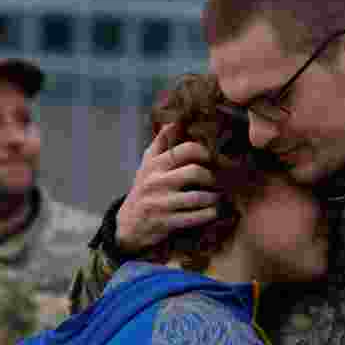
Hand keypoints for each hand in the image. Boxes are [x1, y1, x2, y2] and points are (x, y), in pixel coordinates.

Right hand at [115, 123, 220, 252]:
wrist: (129, 225)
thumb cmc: (145, 190)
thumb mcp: (147, 164)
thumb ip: (161, 143)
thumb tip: (175, 120)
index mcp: (154, 164)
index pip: (185, 150)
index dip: (204, 151)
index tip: (211, 157)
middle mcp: (156, 182)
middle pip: (195, 172)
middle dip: (211, 177)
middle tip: (216, 180)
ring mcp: (161, 203)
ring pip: (198, 197)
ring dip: (213, 197)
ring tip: (216, 196)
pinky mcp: (166, 223)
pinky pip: (196, 217)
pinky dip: (209, 214)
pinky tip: (212, 211)